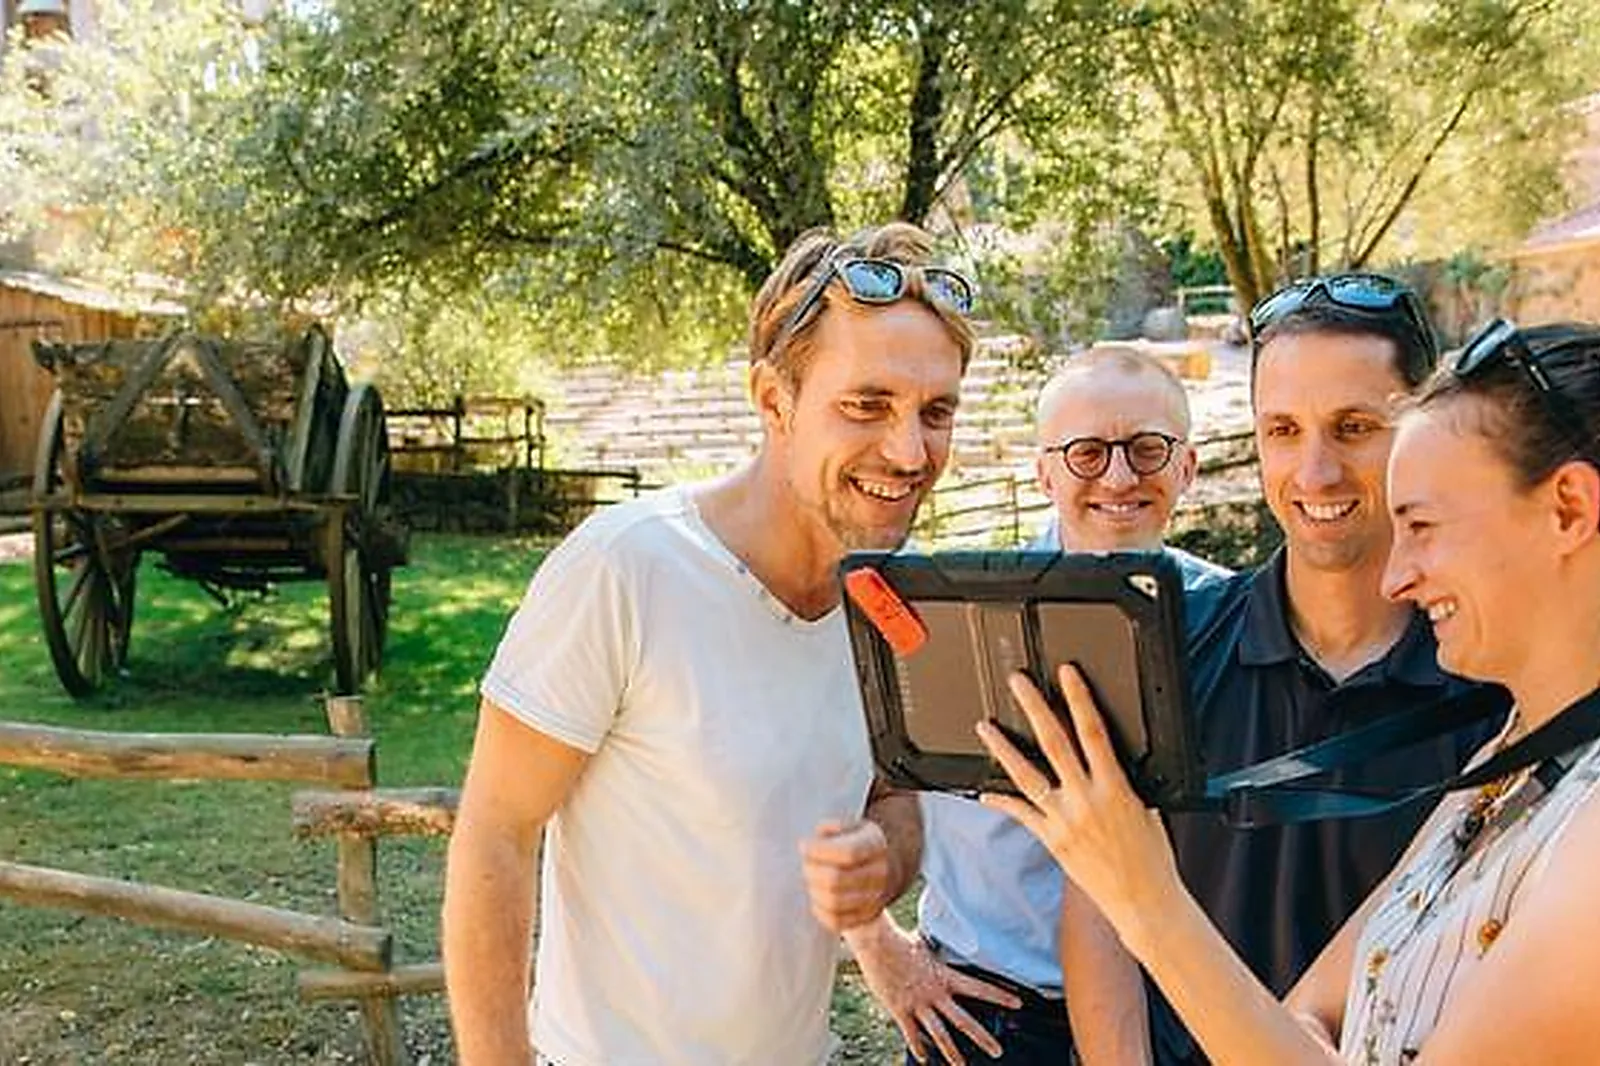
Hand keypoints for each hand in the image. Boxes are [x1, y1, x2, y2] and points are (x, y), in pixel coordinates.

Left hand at [800, 820, 891, 931]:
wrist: (876, 871)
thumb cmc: (851, 843)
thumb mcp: (845, 827)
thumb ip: (830, 829)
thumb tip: (818, 841)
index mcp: (876, 843)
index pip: (848, 852)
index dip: (820, 850)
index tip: (804, 846)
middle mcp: (881, 872)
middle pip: (836, 879)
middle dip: (812, 871)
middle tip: (806, 864)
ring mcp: (876, 898)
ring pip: (834, 902)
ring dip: (814, 890)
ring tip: (812, 879)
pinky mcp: (866, 917)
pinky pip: (835, 921)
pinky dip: (819, 909)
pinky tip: (818, 895)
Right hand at [846, 915, 1021, 1064]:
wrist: (875, 943)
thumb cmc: (898, 940)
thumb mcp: (923, 944)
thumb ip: (934, 948)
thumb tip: (939, 935)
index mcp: (944, 976)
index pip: (979, 988)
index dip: (1000, 996)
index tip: (1018, 1003)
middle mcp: (934, 993)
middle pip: (963, 1020)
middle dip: (982, 1037)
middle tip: (998, 1051)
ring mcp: (917, 1004)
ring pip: (940, 1034)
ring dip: (952, 1053)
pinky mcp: (900, 1010)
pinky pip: (912, 1035)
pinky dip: (918, 1047)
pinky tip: (924, 1059)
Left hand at [975, 665, 1179, 952]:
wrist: (1144, 902)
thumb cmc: (1152, 859)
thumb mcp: (1146, 810)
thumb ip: (1122, 785)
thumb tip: (1109, 764)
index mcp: (1116, 787)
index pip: (1094, 731)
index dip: (1078, 699)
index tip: (1067, 675)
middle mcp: (1086, 800)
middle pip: (1054, 743)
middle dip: (1035, 708)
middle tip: (1018, 684)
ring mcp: (1065, 820)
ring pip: (1027, 775)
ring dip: (1004, 748)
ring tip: (985, 727)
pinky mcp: (1051, 840)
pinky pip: (1021, 814)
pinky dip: (1001, 800)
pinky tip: (984, 790)